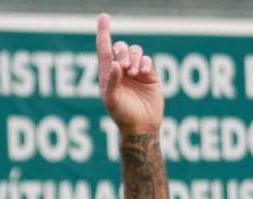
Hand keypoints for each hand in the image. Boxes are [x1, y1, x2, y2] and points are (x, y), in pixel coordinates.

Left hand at [96, 13, 162, 133]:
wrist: (141, 126)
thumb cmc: (122, 116)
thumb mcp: (112, 100)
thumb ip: (111, 82)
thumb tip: (115, 64)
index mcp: (107, 75)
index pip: (104, 49)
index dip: (103, 32)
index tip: (103, 17)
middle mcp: (120, 71)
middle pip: (120, 47)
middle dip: (122, 52)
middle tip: (124, 67)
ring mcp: (135, 72)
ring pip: (135, 51)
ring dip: (134, 57)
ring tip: (134, 72)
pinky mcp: (149, 75)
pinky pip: (147, 59)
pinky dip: (145, 63)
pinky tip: (143, 73)